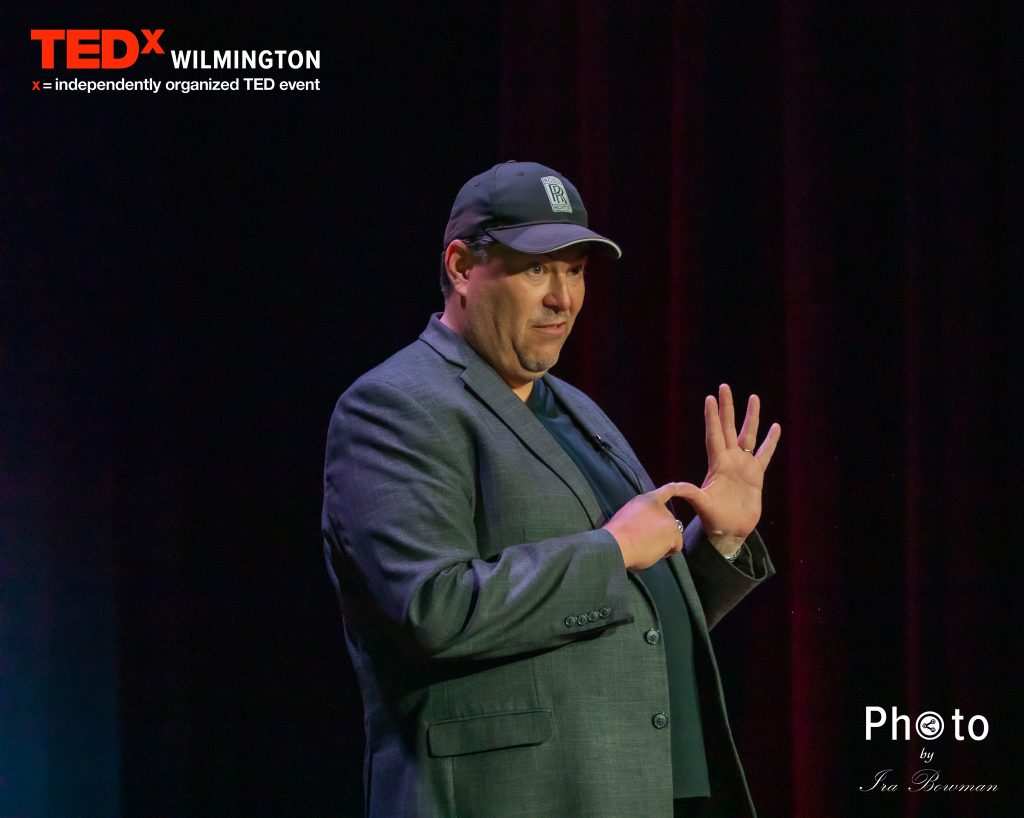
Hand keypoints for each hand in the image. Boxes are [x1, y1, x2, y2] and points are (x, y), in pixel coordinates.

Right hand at [603, 483, 691, 569]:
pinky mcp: (673, 533)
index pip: (668, 490)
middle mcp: (660, 507)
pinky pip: (676, 546)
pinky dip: (668, 552)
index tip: (683, 487)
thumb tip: (650, 527)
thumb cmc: (616, 535)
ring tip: (646, 547)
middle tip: (644, 541)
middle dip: (660, 531)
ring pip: (672, 535)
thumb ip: (643, 516)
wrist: (616, 544)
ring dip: (663, 542)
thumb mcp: (628, 515)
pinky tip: (655, 552)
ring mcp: (668, 519)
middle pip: (668, 521)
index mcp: (647, 500)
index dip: (680, 488)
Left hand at [673, 384, 780, 554]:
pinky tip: (775, 427)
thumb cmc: (713, 519)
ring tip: (754, 397)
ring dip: (751, 417)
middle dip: (727, 408)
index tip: (709, 398)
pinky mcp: (757, 475)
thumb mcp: (701, 504)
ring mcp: (743, 465)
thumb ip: (690, 494)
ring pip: (748, 435)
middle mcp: (729, 460)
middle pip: (729, 427)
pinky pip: (765, 454)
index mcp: (716, 464)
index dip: (712, 418)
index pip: (714, 435)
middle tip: (724, 387)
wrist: (730, 531)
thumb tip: (673, 487)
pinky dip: (770, 441)